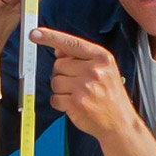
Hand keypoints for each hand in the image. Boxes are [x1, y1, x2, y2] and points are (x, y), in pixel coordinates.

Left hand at [32, 26, 138, 142]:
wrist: (120, 122)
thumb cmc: (110, 95)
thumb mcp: (104, 70)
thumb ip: (81, 58)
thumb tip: (58, 50)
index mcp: (102, 58)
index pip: (71, 43)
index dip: (50, 37)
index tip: (35, 34)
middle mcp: (94, 70)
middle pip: (58, 64)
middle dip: (62, 73)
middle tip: (77, 83)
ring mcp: (85, 87)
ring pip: (54, 81)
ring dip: (61, 89)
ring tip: (77, 94)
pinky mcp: (76, 104)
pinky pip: (54, 98)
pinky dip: (59, 102)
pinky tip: (73, 104)